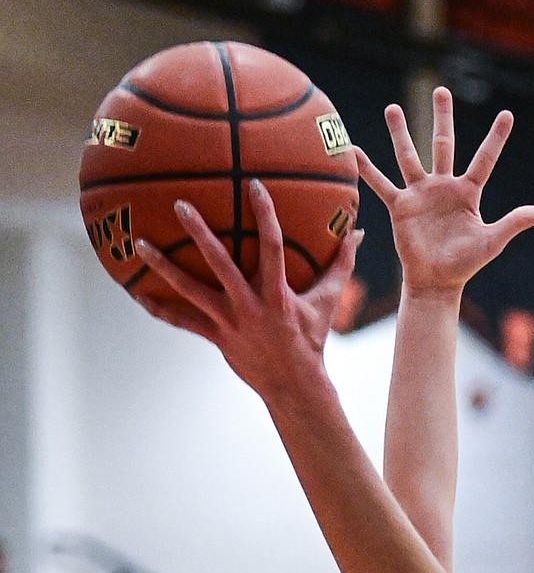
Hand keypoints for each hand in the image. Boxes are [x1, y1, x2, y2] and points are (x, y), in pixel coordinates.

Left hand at [134, 180, 361, 399]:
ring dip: (164, 267)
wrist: (294, 386)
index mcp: (277, 294)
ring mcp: (229, 322)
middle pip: (220, 263)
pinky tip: (138, 295)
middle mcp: (249, 305)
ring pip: (190, 290)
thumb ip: (341, 265)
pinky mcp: (216, 337)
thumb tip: (356, 232)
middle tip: (180, 205)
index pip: (272, 248)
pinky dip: (160, 309)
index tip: (255, 186)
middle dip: (200, 233)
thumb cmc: (311, 341)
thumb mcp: (327, 303)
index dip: (264, 216)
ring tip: (140, 243)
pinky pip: (182, 321)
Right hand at [358, 86, 533, 296]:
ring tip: (393, 109)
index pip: (484, 160)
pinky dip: (367, 169)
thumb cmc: (465, 264)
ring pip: (409, 157)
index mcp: (467, 193)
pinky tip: (353, 150)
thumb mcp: (492, 241)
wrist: (436, 282)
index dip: (496, 138)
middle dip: (443, 117)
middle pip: (443, 144)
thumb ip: (513, 223)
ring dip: (400, 133)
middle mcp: (443, 187)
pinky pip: (381, 184)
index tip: (507, 114)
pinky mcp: (400, 206)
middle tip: (441, 90)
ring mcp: (420, 194)